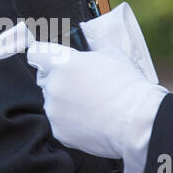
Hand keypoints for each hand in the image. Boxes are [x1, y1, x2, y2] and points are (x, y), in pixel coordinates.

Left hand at [0, 3, 166, 172]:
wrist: (137, 123)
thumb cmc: (128, 86)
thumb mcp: (112, 54)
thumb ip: (92, 46)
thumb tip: (88, 41)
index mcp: (61, 62)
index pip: (35, 53)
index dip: (43, 55)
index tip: (47, 59)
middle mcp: (52, 86)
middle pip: (45, 79)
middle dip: (59, 80)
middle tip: (83, 85)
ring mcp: (54, 110)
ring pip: (53, 102)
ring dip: (65, 102)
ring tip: (92, 105)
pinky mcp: (59, 132)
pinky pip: (59, 122)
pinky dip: (71, 122)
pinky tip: (92, 119)